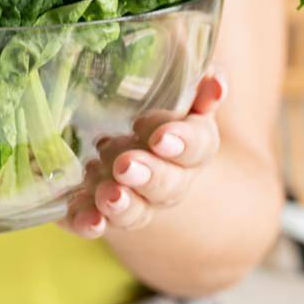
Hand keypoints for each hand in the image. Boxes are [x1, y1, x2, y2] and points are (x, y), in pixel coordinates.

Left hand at [62, 70, 226, 239]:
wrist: (135, 153)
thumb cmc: (160, 114)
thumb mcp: (181, 95)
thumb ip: (198, 89)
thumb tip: (215, 81)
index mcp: (191, 146)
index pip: (197, 146)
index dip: (182, 143)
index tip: (161, 138)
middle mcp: (168, 180)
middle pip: (166, 184)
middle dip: (148, 176)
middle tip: (125, 166)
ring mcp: (135, 199)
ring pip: (136, 210)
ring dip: (123, 205)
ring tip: (108, 195)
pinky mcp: (100, 210)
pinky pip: (96, 222)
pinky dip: (90, 222)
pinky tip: (88, 220)